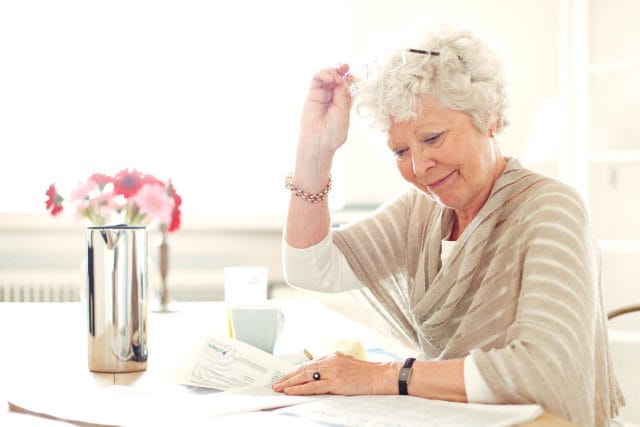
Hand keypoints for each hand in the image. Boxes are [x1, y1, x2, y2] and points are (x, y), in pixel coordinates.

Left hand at [272, 352, 395, 395]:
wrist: (383, 376)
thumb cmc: (368, 374)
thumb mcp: (348, 366)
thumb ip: (334, 368)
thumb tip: (320, 375)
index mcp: (333, 356)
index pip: (309, 364)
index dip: (295, 372)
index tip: (285, 377)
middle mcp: (330, 361)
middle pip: (303, 369)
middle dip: (288, 377)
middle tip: (276, 383)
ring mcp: (333, 371)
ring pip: (305, 377)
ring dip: (289, 383)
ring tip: (278, 388)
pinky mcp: (336, 382)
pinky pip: (313, 387)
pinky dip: (299, 389)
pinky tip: (290, 391)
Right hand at [298, 64, 352, 155]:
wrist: (320, 140)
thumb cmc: (333, 131)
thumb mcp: (343, 110)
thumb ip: (342, 94)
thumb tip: (343, 78)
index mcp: (342, 102)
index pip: (345, 86)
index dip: (348, 78)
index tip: (351, 75)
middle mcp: (332, 98)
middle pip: (336, 78)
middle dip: (341, 72)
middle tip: (345, 69)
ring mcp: (322, 95)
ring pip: (326, 76)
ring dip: (332, 72)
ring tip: (336, 77)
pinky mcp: (312, 94)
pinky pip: (316, 79)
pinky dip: (323, 74)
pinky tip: (329, 78)